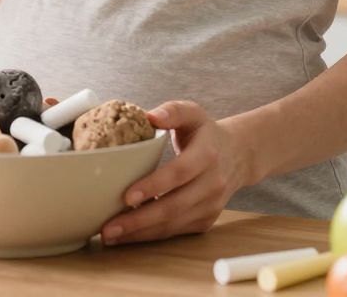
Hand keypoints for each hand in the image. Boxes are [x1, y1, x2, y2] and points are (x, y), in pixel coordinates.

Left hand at [99, 100, 247, 246]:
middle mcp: (213, 184)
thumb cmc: (205, 133)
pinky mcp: (206, 220)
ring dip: (140, 233)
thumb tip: (149, 116)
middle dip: (139, 220)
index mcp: (207, 155)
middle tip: (108, 227)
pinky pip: (176, 231)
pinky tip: (128, 234)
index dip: (154, 185)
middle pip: (174, 206)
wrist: (238, 155)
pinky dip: (151, 235)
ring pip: (173, 224)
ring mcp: (211, 205)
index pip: (180, 172)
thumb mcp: (193, 113)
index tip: (127, 196)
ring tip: (110, 235)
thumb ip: (172, 111)